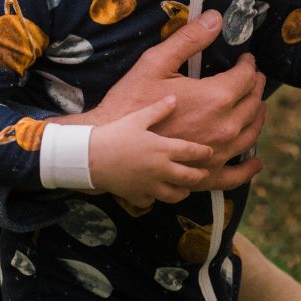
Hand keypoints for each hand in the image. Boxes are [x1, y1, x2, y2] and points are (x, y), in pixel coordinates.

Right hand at [88, 97, 211, 206]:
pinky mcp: (136, 195)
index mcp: (163, 149)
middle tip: (203, 173)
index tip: (210, 152)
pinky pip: (151, 202)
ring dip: (182, 191)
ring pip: (175, 195)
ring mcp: (150, 185)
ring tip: (184, 187)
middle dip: (200, 176)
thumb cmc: (114, 134)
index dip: (204, 152)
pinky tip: (154, 194)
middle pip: (190, 177)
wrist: (89, 157)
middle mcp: (161, 170)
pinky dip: (155, 198)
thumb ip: (158, 110)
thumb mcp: (137, 118)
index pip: (192, 152)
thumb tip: (174, 99)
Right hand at [90, 10, 266, 190]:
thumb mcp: (156, 63)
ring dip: (257, 118)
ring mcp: (217, 154)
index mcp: (216, 99)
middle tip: (253, 78)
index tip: (245, 60)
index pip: (246, 78)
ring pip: (250, 134)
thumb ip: (189, 39)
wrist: (111, 145)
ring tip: (257, 107)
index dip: (248, 65)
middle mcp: (224, 128)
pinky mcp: (206, 174)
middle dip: (255, 88)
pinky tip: (255, 162)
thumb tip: (216, 18)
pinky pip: (235, 175)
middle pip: (253, 105)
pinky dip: (248, 167)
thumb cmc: (130, 101)